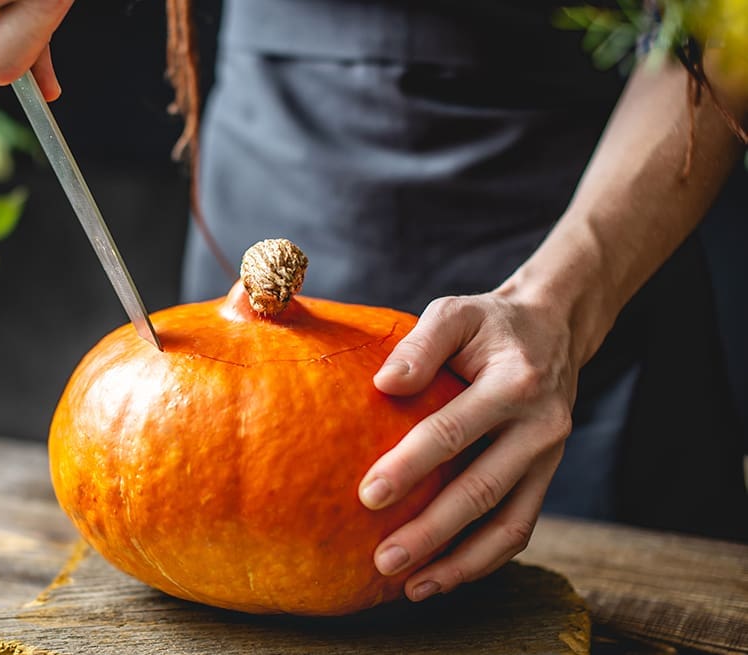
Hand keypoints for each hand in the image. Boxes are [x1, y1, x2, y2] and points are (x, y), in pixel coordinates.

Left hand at [360, 288, 577, 601]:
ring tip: (411, 589)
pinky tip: (441, 577)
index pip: (455, 432)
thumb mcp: (456, 314)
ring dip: (460, 564)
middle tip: (383, 561)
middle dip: (431, 532)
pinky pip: (518, 528)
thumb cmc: (489, 325)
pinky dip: (483, 560)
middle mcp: (540, 427)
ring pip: (508, 524)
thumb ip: (421, 345)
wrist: (554, 331)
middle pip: (482, 490)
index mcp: (515, 384)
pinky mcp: (545, 477)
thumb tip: (384, 385)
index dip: (411, 466)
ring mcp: (548, 458)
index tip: (367, 496)